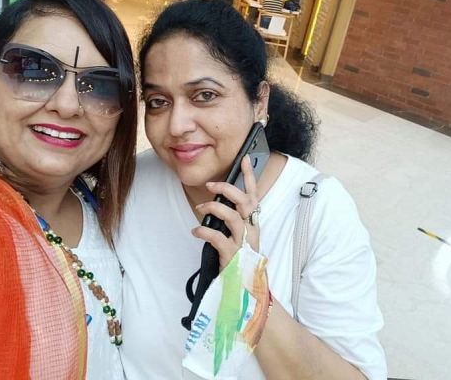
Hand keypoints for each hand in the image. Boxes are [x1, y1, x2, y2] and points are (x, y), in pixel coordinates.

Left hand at [192, 155, 259, 269]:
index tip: (244, 159)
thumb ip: (231, 222)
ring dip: (214, 208)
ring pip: (233, 217)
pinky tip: (196, 231)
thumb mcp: (238, 238)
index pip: (254, 196)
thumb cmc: (239, 261)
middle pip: (244, 202)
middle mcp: (251, 231)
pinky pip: (219, 239)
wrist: (245, 291)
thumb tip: (215, 203)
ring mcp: (243, 244)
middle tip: (211, 185)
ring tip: (200, 207)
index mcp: (253, 224)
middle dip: (227, 189)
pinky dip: (205, 232)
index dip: (250, 177)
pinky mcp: (233, 257)